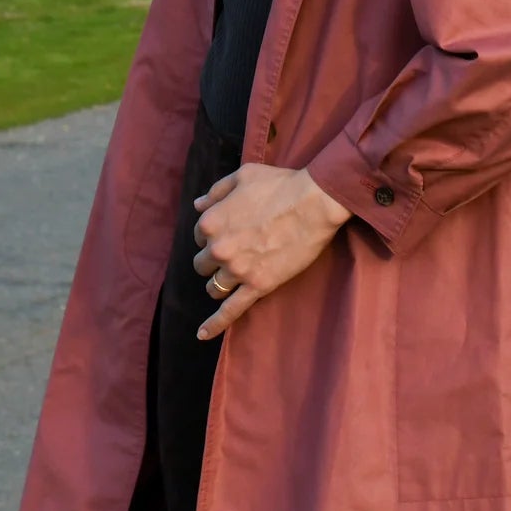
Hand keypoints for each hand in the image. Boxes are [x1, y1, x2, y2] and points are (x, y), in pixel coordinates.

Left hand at [191, 163, 350, 339]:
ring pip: (214, 287)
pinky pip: (230, 311)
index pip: (199, 236)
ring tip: (233, 276)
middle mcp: (219, 248)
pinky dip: (214, 324)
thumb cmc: (280, 184)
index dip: (214, 233)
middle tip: (235, 250)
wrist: (313, 203)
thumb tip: (198, 205)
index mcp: (212, 221)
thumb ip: (216, 191)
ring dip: (219, 282)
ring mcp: (238, 270)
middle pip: (203, 264)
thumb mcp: (243, 176)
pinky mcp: (257, 286)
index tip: (230, 229)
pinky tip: (202, 334)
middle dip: (215, 258)